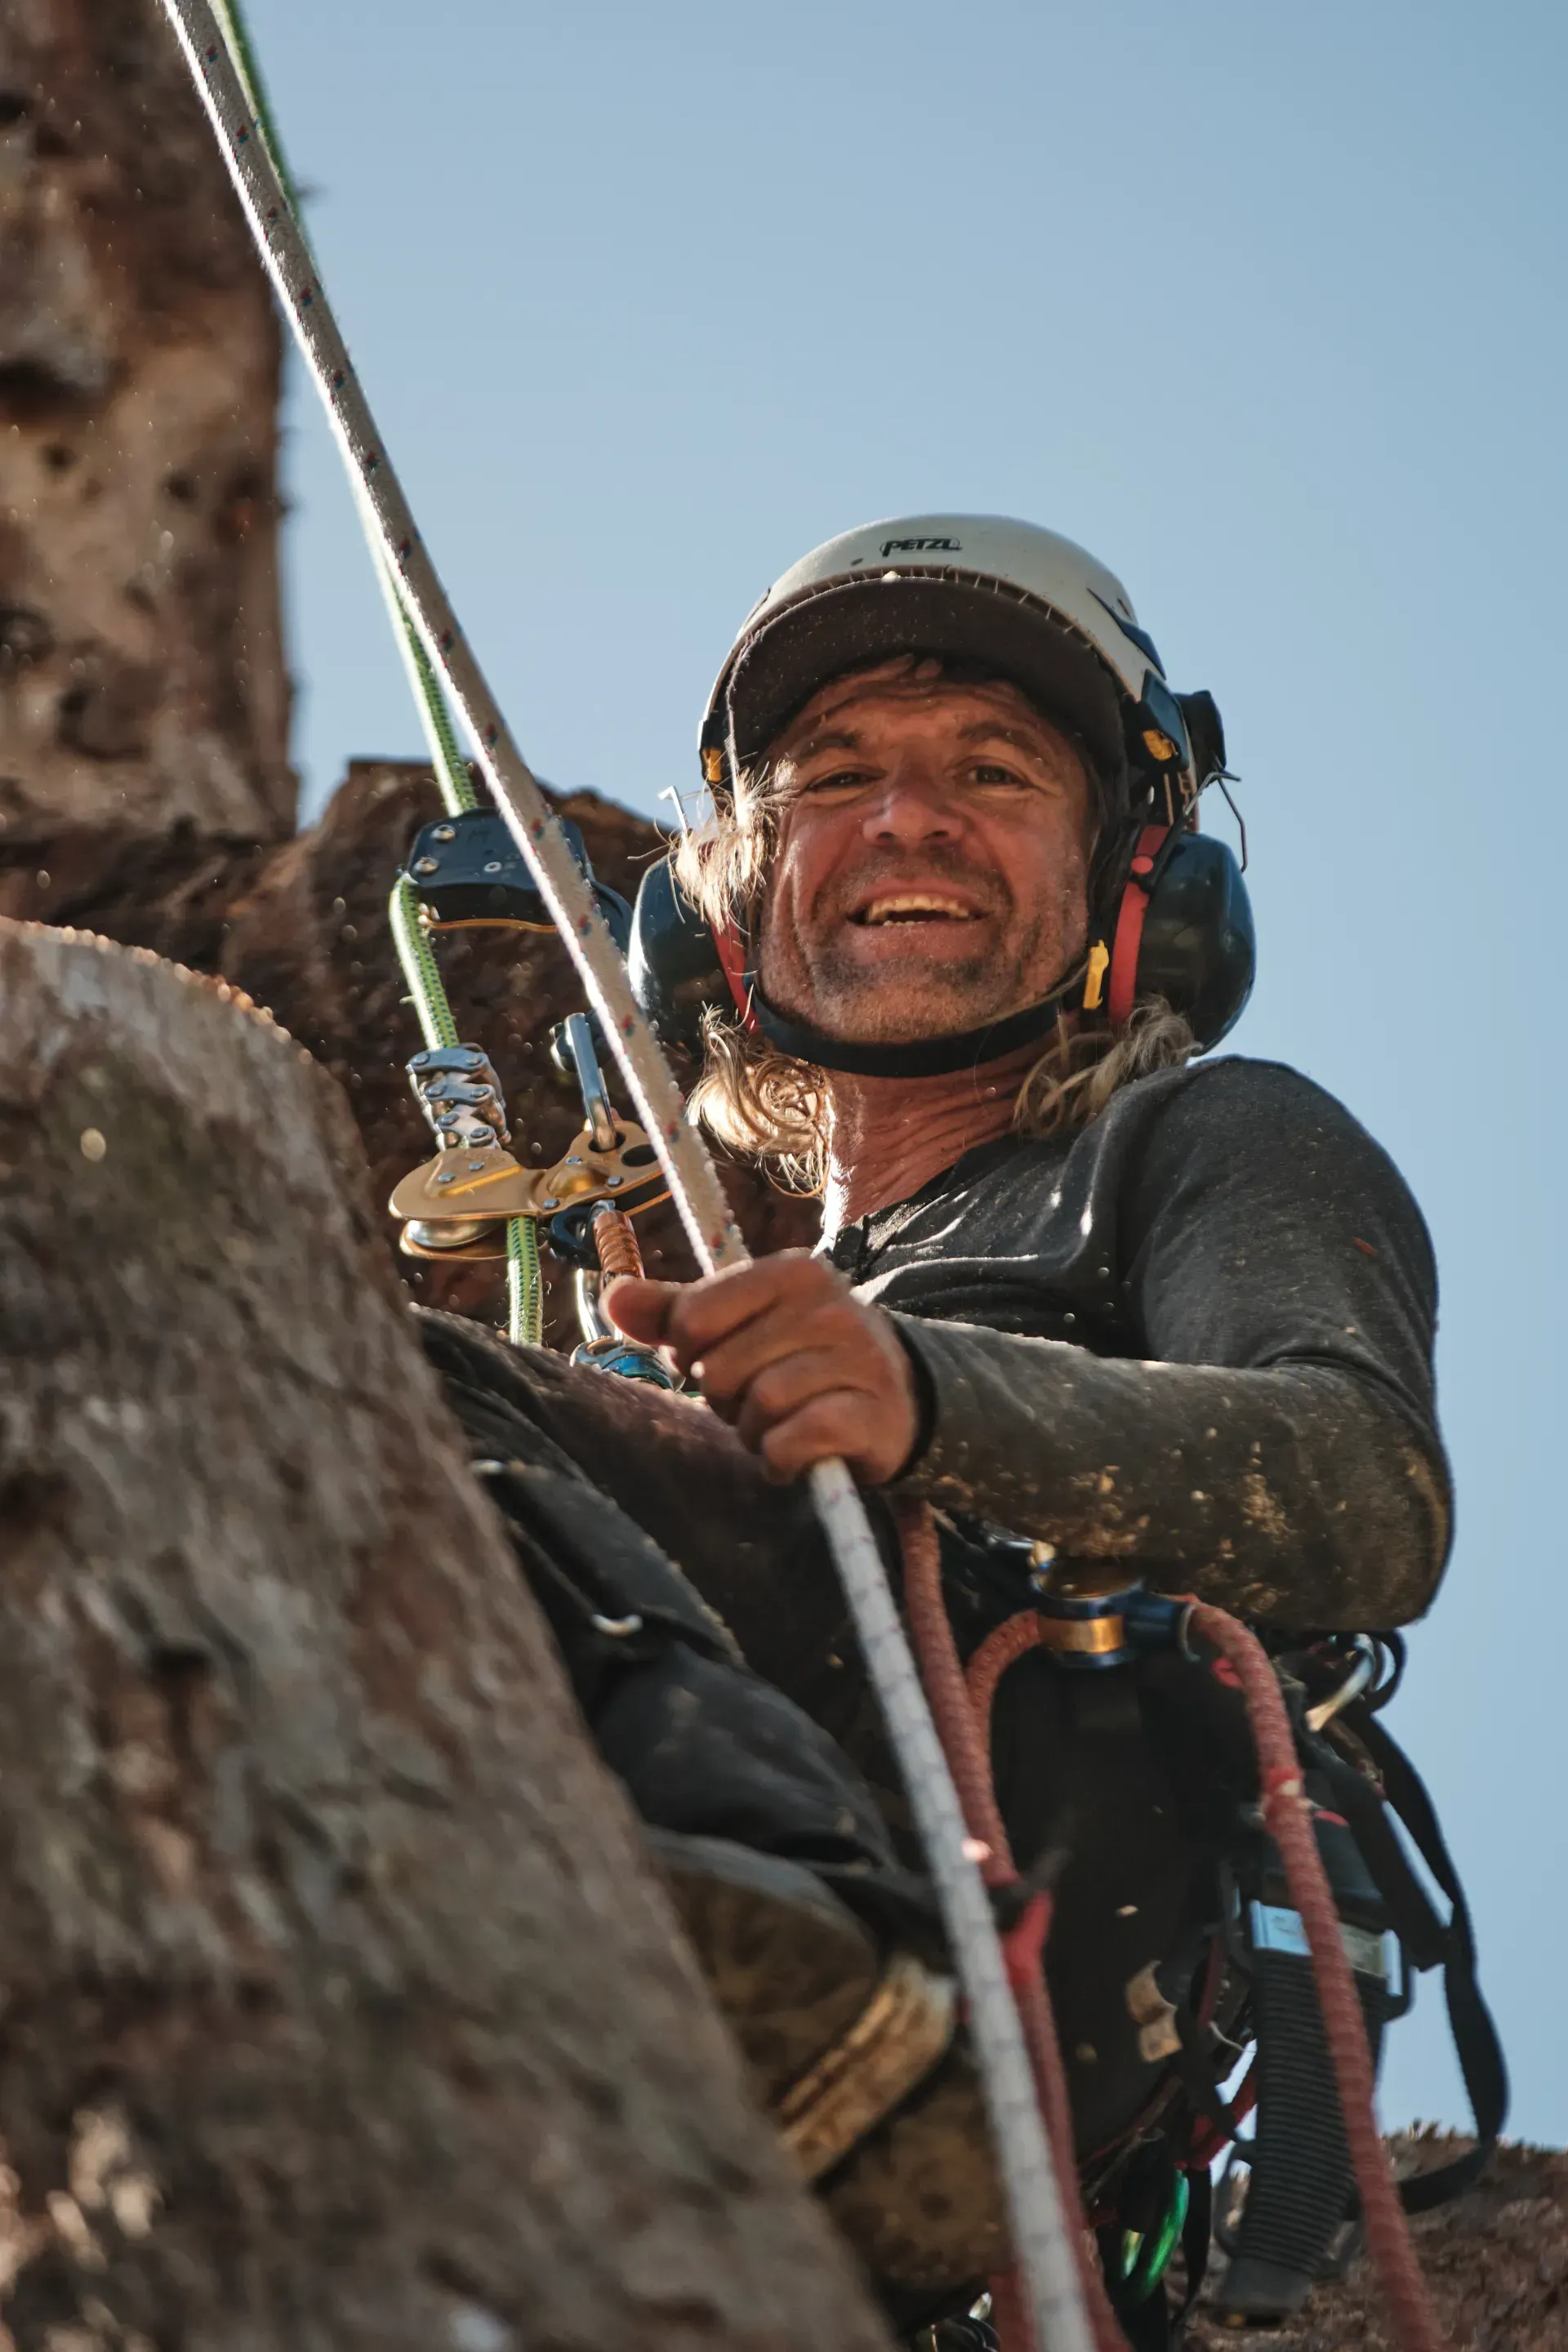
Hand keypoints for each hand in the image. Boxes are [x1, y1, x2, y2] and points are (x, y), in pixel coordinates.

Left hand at [604, 1251, 919, 1485]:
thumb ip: (676, 1310)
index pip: (693, 1317)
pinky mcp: (871, 1416)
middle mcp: (830, 1307)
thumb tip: (613, 1296)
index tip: (721, 1358)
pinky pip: (792, 1443)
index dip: (691, 1353)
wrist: (896, 1399)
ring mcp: (857, 1360)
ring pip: (758, 1406)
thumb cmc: (801, 1358)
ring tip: (779, 1425)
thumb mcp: (743, 1323)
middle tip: (757, 1399)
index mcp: (792, 1272)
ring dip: (754, 1432)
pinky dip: (780, 1458)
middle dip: (726, 1398)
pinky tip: (794, 1454)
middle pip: (721, 1369)